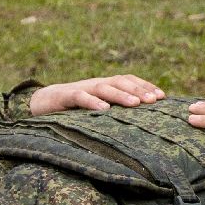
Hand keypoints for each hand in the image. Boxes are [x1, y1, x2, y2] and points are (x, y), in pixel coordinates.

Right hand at [28, 75, 164, 114]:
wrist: (41, 102)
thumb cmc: (73, 109)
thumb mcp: (97, 108)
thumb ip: (115, 112)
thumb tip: (142, 124)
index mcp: (105, 86)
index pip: (128, 80)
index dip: (145, 85)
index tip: (163, 96)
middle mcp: (96, 84)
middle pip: (120, 82)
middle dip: (138, 90)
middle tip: (154, 100)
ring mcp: (81, 88)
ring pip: (103, 88)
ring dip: (121, 95)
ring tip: (136, 104)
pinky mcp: (65, 96)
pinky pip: (80, 97)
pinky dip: (92, 102)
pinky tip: (104, 110)